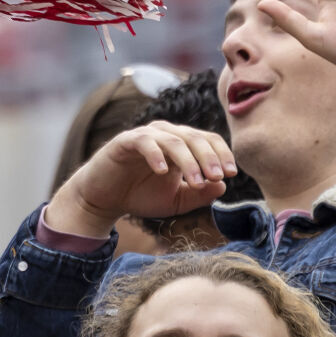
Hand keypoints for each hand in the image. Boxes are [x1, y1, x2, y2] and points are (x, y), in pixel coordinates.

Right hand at [45, 122, 232, 238]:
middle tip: (217, 177)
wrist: (104, 199)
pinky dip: (156, 155)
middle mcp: (166, 135)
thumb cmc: (140, 196)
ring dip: (188, 160)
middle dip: (209, 157)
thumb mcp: (175, 201)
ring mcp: (146, 136)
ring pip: (174, 140)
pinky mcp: (125, 141)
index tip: (231, 174)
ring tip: (196, 181)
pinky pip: (145, 142)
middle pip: (195, 138)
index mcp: (182, 145)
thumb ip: (198, 195)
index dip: (222, 155)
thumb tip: (223, 187)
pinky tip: (163, 172)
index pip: (208, 141)